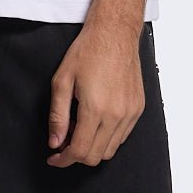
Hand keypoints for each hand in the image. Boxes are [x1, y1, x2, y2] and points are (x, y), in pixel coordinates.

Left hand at [46, 20, 144, 166]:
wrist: (114, 32)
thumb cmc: (88, 50)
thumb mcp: (62, 80)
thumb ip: (58, 115)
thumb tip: (55, 142)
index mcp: (96, 109)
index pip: (80, 151)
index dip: (64, 159)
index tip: (54, 157)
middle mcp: (117, 115)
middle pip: (96, 156)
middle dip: (76, 155)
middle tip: (64, 140)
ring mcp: (131, 113)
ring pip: (111, 150)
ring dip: (93, 147)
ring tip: (79, 126)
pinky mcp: (138, 108)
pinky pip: (123, 136)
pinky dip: (107, 137)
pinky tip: (95, 121)